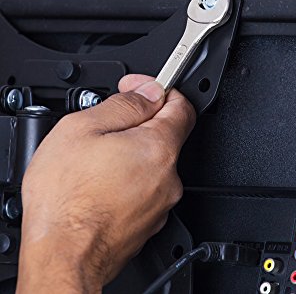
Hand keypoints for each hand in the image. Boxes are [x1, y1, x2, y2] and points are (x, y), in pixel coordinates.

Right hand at [16, 75, 195, 292]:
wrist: (61, 257)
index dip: (161, 90)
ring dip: (132, 153)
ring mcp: (162, 201)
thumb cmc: (67, 201)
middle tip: (108, 128)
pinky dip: (130, 179)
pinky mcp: (150, 221)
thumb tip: (148, 91)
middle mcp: (169, 175)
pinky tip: (102, 184)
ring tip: (97, 161)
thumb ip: (124, 104)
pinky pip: (146, 188)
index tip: (141, 89)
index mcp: (159, 147)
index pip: (182, 105)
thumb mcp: (83, 129)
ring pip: (154, 162)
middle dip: (140, 124)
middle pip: (166, 134)